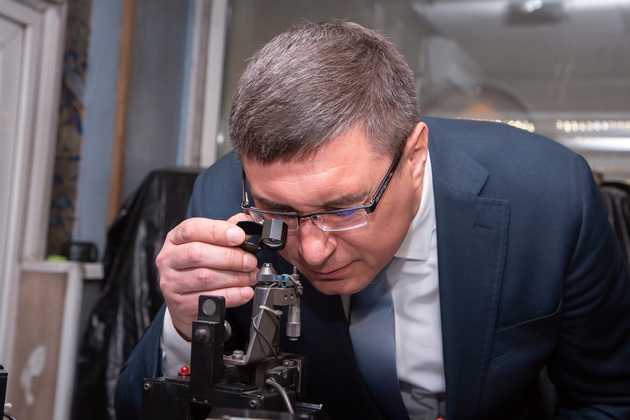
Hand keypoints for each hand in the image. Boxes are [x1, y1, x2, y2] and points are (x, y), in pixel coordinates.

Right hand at [157, 214, 258, 340]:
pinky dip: (232, 295)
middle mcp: (169, 259)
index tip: (239, 236)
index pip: (191, 229)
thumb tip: (245, 221)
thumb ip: (226, 231)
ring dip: (234, 277)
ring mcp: (171, 283)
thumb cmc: (198, 267)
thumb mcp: (207, 245)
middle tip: (250, 261)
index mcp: (175, 239)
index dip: (217, 231)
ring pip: (204, 278)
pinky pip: (209, 299)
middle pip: (197, 253)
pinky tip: (245, 291)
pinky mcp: (180, 305)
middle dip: (230, 257)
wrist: (185, 301)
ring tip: (251, 276)